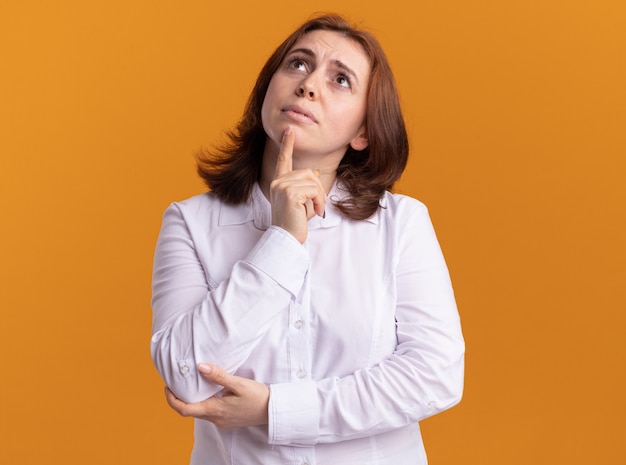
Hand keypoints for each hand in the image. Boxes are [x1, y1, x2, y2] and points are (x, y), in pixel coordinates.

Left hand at [164, 363, 269, 428]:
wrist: (273, 411)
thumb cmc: (258, 397)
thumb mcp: (238, 384)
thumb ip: (218, 376)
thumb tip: (200, 367)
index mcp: (214, 410)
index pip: (184, 409)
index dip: (171, 399)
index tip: (167, 387)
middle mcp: (215, 418)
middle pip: (189, 410)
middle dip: (179, 397)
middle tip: (177, 382)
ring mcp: (221, 420)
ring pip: (199, 411)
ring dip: (192, 399)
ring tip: (192, 383)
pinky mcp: (227, 419)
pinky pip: (209, 412)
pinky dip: (203, 401)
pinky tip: (209, 390)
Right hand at [269, 125, 325, 242]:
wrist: (286, 238)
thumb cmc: (294, 222)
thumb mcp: (302, 201)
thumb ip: (306, 185)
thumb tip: (313, 170)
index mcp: (278, 182)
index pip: (283, 160)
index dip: (287, 144)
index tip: (289, 130)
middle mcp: (278, 182)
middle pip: (308, 172)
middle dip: (318, 189)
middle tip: (318, 205)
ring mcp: (282, 186)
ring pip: (312, 180)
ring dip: (320, 197)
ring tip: (316, 210)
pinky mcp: (290, 193)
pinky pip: (314, 190)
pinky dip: (320, 201)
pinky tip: (316, 212)